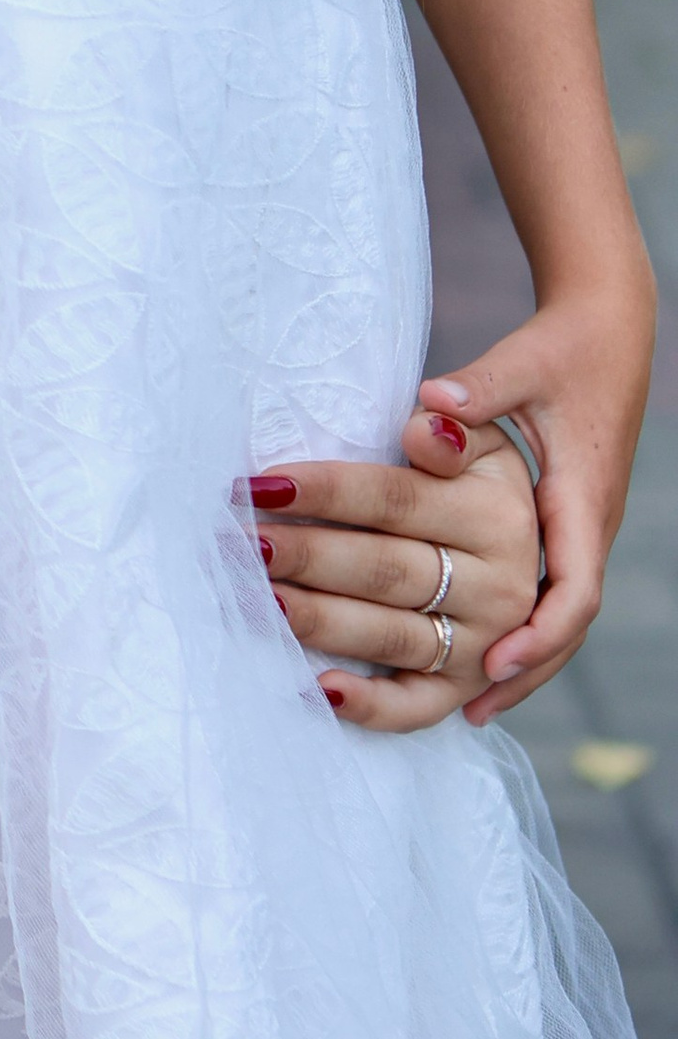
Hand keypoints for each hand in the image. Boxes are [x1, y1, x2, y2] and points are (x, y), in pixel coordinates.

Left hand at [246, 410, 539, 733]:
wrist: (532, 543)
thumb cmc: (477, 478)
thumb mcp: (484, 442)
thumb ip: (455, 430)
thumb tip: (425, 430)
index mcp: (499, 516)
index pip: (395, 501)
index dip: (326, 491)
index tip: (262, 484)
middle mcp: (501, 586)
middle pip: (383, 569)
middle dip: (305, 554)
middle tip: (240, 543)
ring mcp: (487, 644)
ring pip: (390, 633)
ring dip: (319, 618)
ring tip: (259, 598)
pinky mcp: (468, 688)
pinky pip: (417, 706)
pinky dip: (370, 705)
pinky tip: (319, 689)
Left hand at [418, 278, 653, 708]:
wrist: (608, 328)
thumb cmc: (565, 345)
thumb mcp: (525, 363)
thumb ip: (480, 389)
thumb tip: (430, 408)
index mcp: (584, 497)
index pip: (576, 586)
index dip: (539, 633)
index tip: (495, 662)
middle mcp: (587, 523)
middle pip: (567, 619)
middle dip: (525, 667)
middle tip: (471, 710)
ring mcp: (578, 527)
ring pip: (558, 613)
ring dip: (521, 658)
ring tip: (470, 704)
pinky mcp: (563, 521)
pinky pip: (547, 589)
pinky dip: (519, 626)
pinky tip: (478, 652)